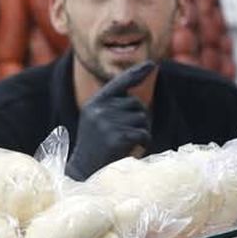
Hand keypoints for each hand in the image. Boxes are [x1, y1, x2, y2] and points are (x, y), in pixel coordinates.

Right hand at [66, 62, 155, 180]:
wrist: (84, 173)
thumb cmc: (97, 147)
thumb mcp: (98, 121)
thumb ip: (113, 107)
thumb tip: (137, 98)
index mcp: (95, 103)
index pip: (120, 83)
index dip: (137, 73)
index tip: (152, 64)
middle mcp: (99, 110)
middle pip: (137, 104)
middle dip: (140, 119)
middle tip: (128, 136)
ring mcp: (107, 123)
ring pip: (142, 119)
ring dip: (142, 132)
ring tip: (128, 144)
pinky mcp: (116, 138)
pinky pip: (144, 133)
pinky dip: (145, 142)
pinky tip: (134, 149)